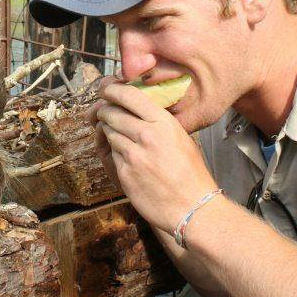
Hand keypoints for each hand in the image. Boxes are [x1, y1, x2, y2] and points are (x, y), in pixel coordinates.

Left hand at [91, 79, 219, 232]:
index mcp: (163, 122)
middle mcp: (146, 135)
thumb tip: (136, 104)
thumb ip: (157, 120)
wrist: (192, 207)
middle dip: (105, 111)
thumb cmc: (190, 172)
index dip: (112, 89)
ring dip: (109, 131)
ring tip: (120, 136)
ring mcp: (133, 155)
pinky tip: (127, 157)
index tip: (106, 89)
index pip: (128, 95)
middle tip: (105, 112)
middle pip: (111, 112)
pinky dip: (114, 151)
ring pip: (108, 132)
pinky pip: (111, 153)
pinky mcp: (124, 172)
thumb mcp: (180, 136)